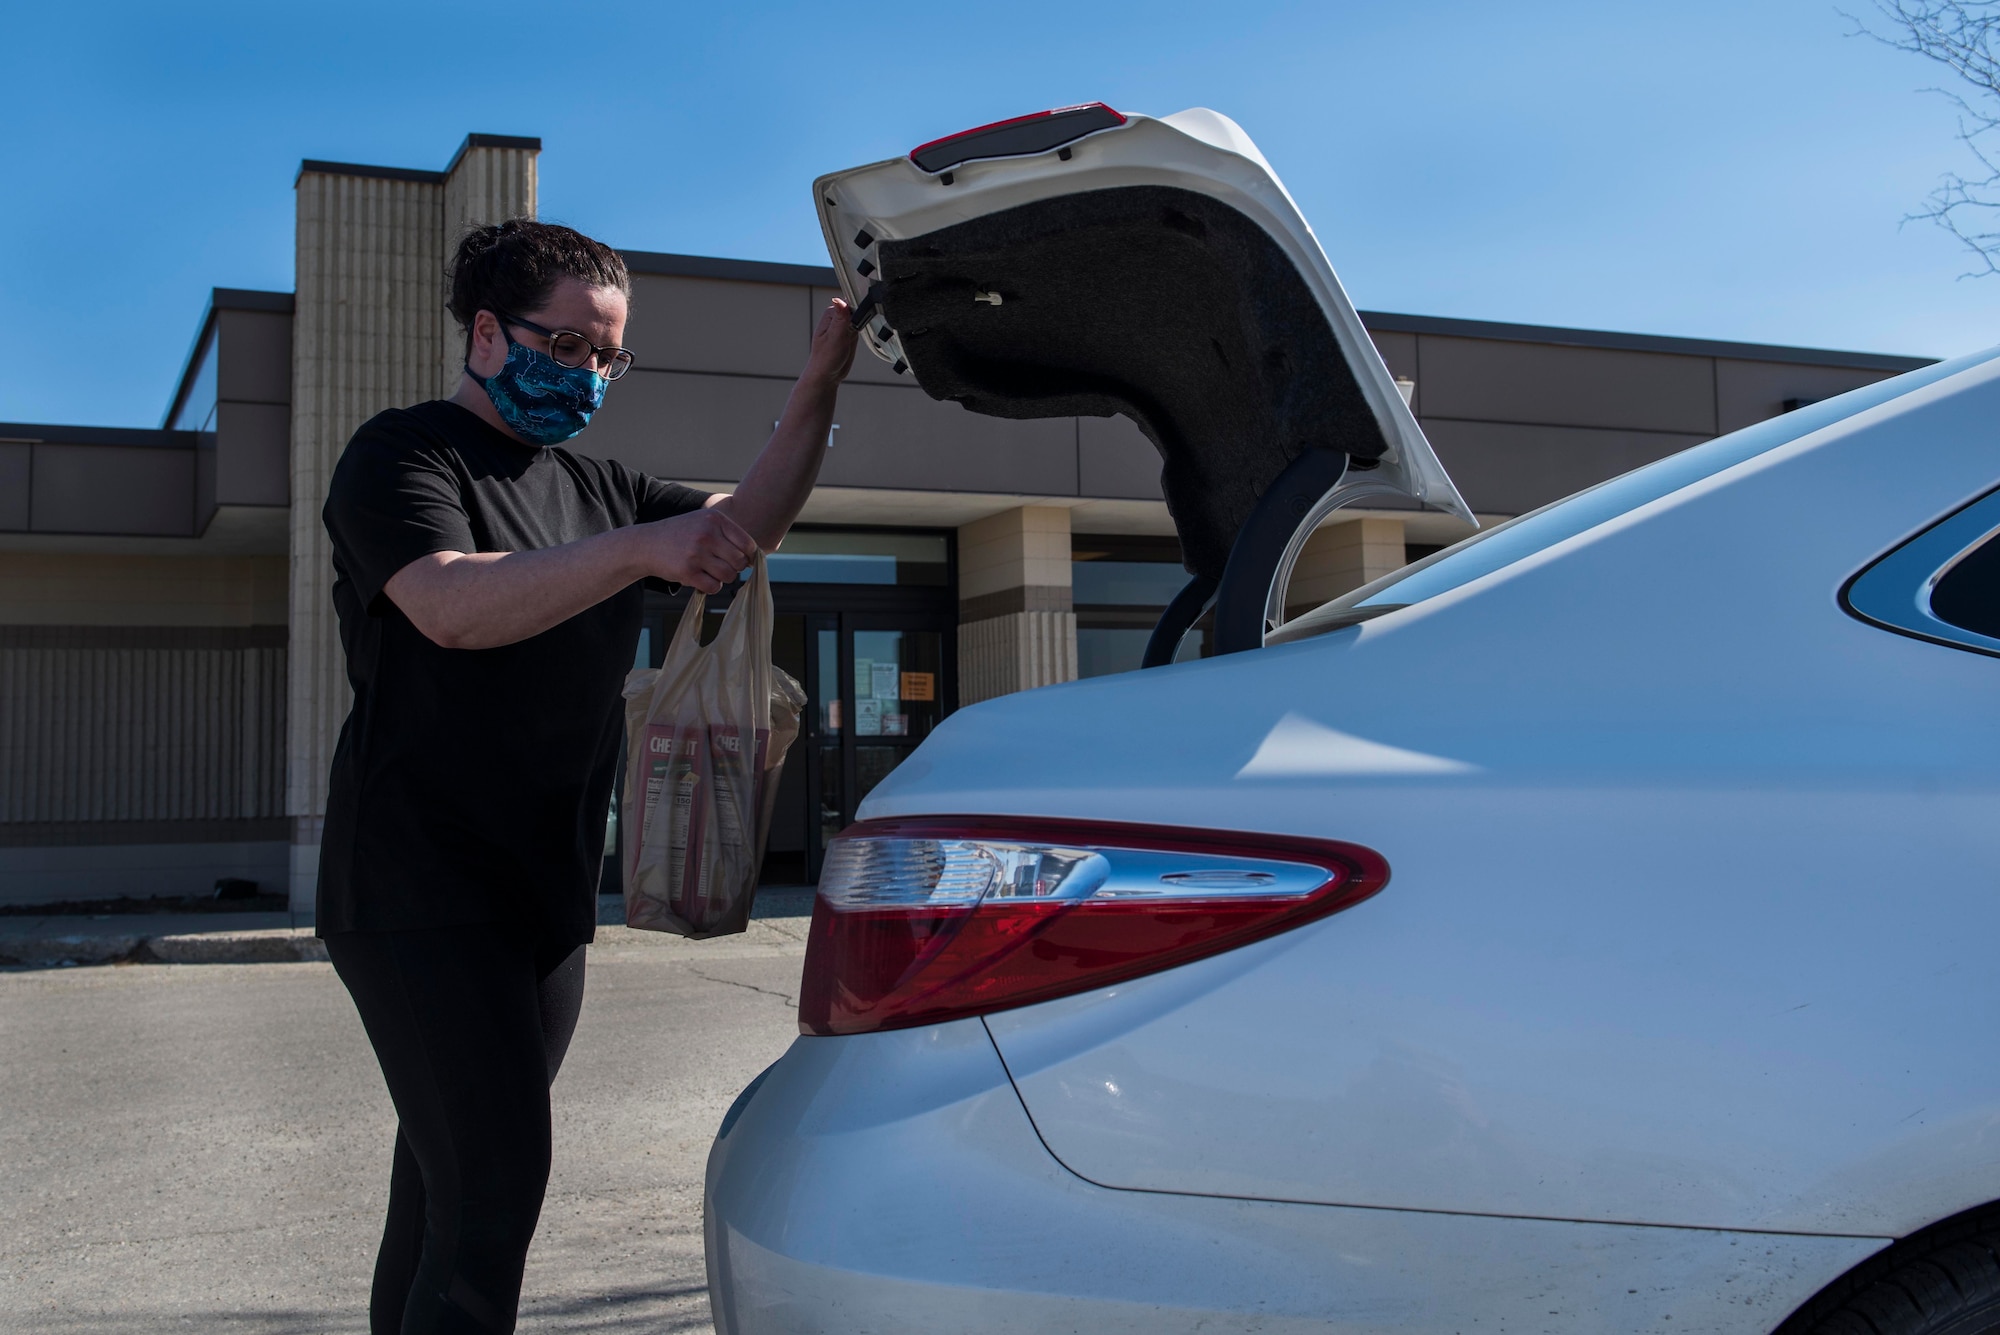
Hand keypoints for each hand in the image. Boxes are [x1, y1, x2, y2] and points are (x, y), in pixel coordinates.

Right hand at [636, 507, 758, 593]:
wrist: (646, 544)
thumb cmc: (681, 535)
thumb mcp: (703, 522)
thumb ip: (728, 534)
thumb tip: (755, 556)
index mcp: (715, 519)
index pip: (747, 544)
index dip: (748, 556)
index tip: (741, 560)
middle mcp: (707, 534)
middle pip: (740, 562)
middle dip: (734, 568)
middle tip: (721, 566)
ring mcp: (696, 553)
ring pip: (729, 576)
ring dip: (723, 578)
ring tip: (710, 571)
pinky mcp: (687, 571)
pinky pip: (713, 587)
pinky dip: (710, 586)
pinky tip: (700, 577)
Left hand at [802, 297, 859, 387]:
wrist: (827, 376)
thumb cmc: (825, 359)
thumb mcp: (835, 337)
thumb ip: (840, 319)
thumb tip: (839, 300)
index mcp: (831, 315)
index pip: (850, 303)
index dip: (858, 310)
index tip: (858, 322)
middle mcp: (837, 318)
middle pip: (857, 308)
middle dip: (861, 318)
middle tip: (854, 333)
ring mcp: (845, 326)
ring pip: (861, 317)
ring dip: (863, 324)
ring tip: (853, 338)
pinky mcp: (850, 333)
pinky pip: (861, 326)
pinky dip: (863, 331)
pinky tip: (858, 339)